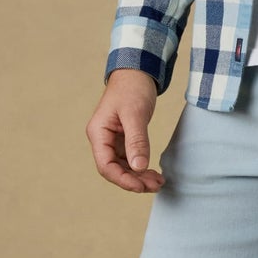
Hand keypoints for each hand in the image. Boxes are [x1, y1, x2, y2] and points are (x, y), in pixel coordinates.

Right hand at [86, 70, 166, 191]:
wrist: (137, 71)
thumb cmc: (132, 88)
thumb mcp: (135, 114)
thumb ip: (136, 141)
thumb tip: (138, 167)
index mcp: (98, 133)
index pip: (105, 165)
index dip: (122, 180)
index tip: (141, 186)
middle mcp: (102, 139)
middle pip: (114, 169)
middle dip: (133, 181)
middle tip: (155, 185)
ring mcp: (112, 140)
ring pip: (123, 166)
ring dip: (139, 177)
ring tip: (158, 182)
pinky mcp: (124, 138)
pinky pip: (130, 159)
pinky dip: (141, 167)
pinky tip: (154, 173)